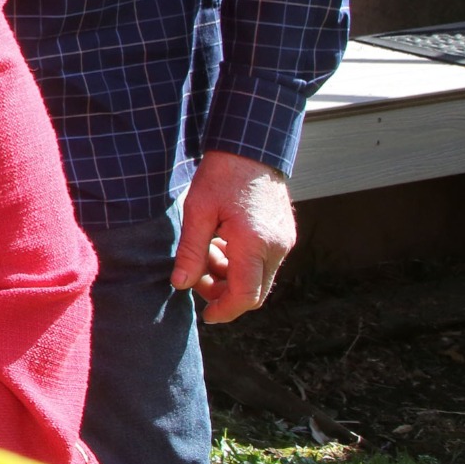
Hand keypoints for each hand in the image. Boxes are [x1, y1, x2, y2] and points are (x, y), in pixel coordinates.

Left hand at [173, 151, 295, 323]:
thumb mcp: (197, 211)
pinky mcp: (284, 234)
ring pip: (259, 278)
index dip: (224, 310)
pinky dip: (241, 263)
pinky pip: (264, 262)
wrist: (252, 147)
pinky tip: (221, 242)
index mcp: (254, 244)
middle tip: (196, 277)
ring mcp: (284, 241)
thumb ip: (191, 251)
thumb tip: (180, 284)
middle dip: (224, 293)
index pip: (244, 296)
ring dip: (231, 276)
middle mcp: (276, 248)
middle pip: (254, 291)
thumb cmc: (221, 176)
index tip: (206, 316)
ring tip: (206, 251)